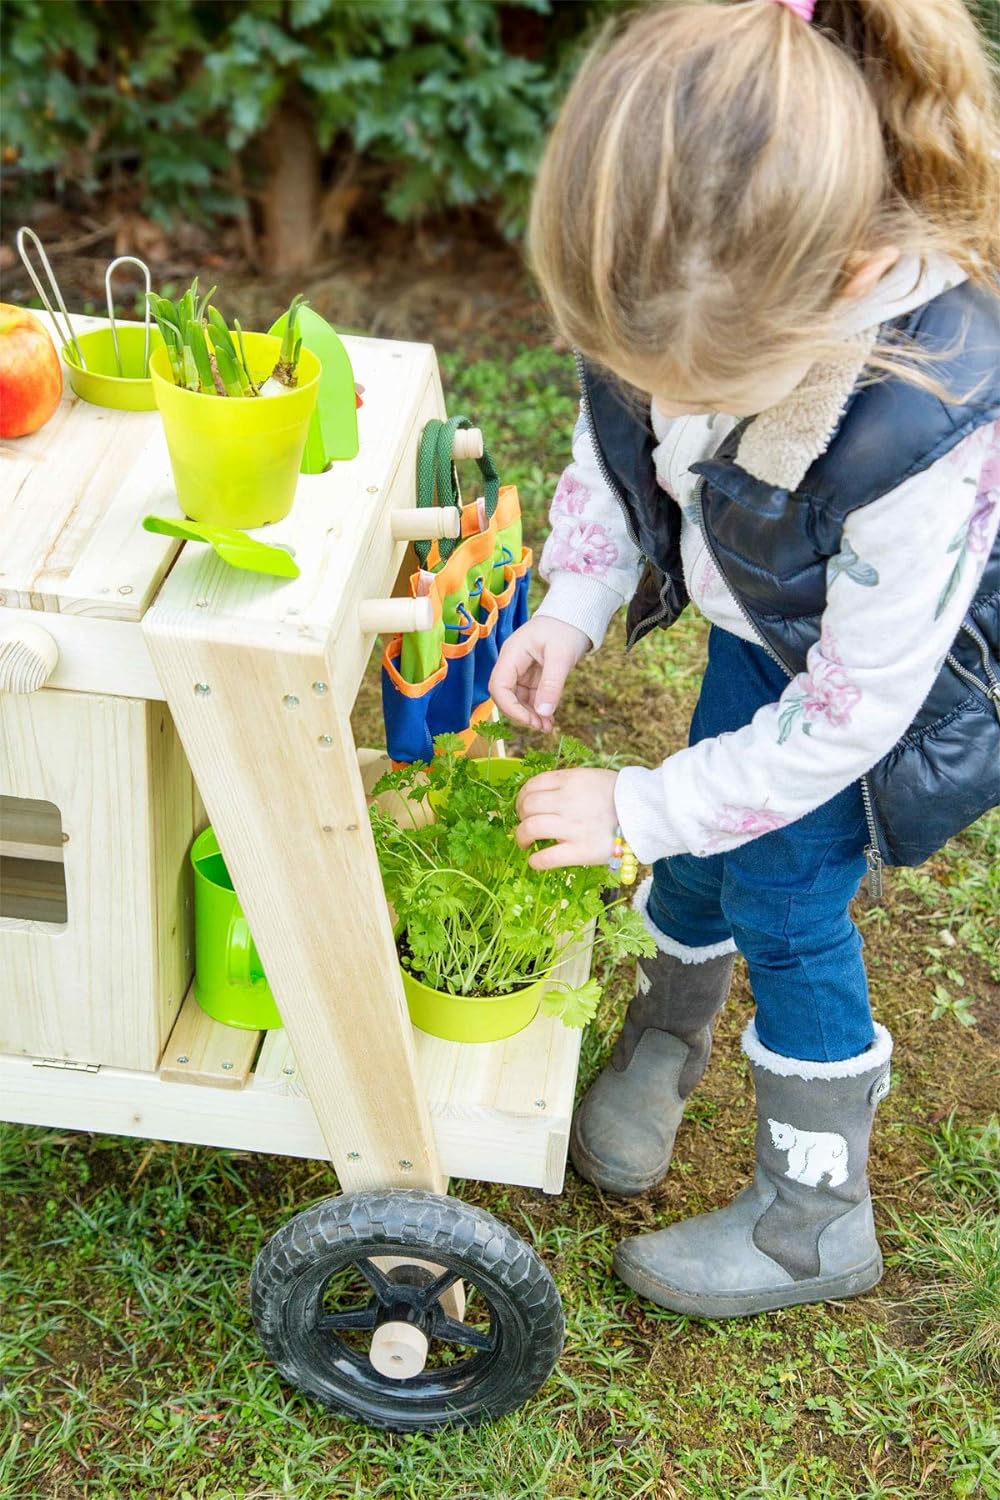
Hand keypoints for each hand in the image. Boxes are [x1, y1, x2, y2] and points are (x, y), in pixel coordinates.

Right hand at [489, 615, 589, 732]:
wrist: (576, 615)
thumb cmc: (567, 628)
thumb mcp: (561, 657)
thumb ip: (551, 686)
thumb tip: (542, 714)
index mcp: (512, 654)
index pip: (499, 686)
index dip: (510, 708)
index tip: (530, 721)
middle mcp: (512, 663)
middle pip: (506, 696)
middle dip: (521, 714)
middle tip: (542, 728)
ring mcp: (521, 669)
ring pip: (518, 699)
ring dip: (531, 715)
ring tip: (548, 727)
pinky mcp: (532, 675)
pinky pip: (530, 696)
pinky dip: (538, 709)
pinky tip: (549, 720)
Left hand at [515, 768, 619, 869]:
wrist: (649, 811)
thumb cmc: (623, 795)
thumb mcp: (593, 777)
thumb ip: (569, 784)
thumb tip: (547, 795)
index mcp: (571, 780)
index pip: (532, 785)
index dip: (522, 797)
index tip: (523, 806)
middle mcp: (567, 801)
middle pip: (527, 805)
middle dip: (519, 816)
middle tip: (524, 825)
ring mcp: (572, 827)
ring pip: (530, 828)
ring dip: (521, 837)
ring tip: (525, 843)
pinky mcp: (580, 851)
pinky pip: (546, 857)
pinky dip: (535, 861)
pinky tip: (536, 861)